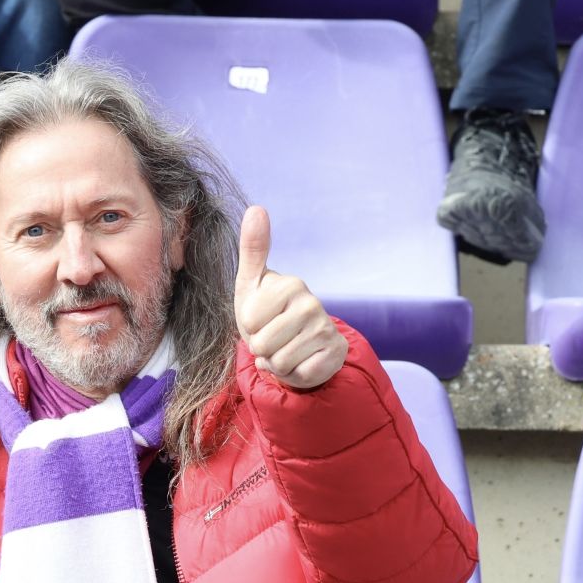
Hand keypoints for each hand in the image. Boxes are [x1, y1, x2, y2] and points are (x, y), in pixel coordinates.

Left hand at [233, 205, 345, 391]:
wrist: (297, 344)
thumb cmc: (266, 314)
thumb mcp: (251, 283)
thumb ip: (252, 249)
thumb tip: (256, 208)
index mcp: (290, 284)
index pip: (249, 322)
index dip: (248, 328)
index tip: (260, 320)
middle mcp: (312, 302)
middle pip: (262, 345)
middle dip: (260, 349)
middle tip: (272, 338)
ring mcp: (326, 328)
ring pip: (278, 362)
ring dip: (275, 363)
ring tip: (284, 349)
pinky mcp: (334, 353)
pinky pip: (299, 375)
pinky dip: (293, 375)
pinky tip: (300, 361)